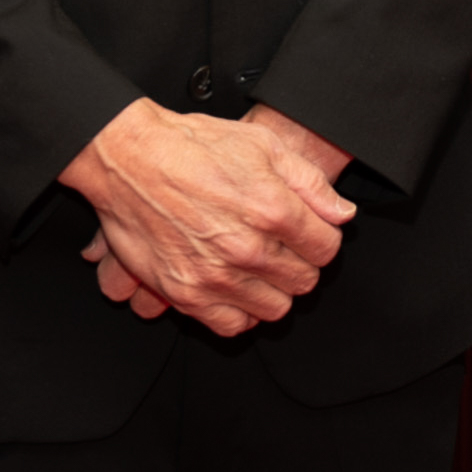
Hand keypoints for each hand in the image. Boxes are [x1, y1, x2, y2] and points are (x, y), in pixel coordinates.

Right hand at [59, 98, 352, 334]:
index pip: (327, 249)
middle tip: (282, 248)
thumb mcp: (263, 145)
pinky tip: (236, 288)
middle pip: (304, 281)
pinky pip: (232, 325)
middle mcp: (249, 248)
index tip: (309, 234)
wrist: (130, 159)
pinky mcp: (186, 294)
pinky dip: (240, 313)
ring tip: (258, 268)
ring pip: (274, 309)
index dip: (321, 240)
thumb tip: (341, 214)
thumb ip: (310, 183)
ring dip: (273, 290)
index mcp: (274, 209)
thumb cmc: (193, 146)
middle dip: (300, 264)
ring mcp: (217, 276)